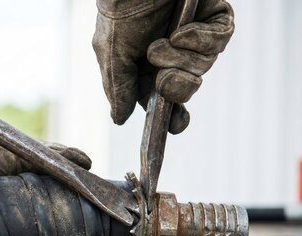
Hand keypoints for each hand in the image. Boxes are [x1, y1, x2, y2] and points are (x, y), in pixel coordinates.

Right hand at [93, 0, 233, 132]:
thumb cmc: (119, 13)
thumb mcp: (112, 57)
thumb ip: (119, 90)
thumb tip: (118, 120)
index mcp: (144, 68)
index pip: (162, 101)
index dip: (172, 117)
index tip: (175, 127)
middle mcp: (171, 55)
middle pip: (186, 89)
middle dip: (177, 88)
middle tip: (163, 78)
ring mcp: (193, 36)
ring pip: (204, 66)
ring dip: (183, 59)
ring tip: (166, 42)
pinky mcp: (213, 17)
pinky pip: (220, 40)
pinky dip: (202, 39)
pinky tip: (181, 31)